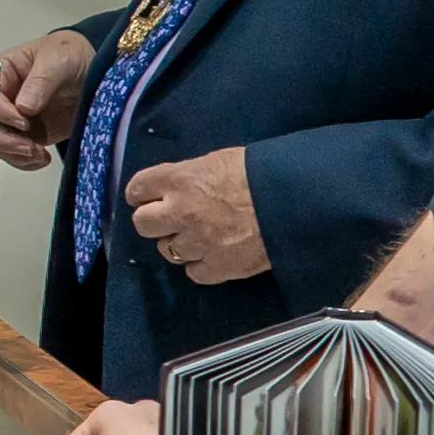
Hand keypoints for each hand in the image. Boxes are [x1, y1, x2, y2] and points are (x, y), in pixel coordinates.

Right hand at [0, 28, 100, 167]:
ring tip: (37, 153)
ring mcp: (17, 118)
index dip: (0, 112)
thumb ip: (41, 80)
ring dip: (16, 154)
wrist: (97, 71)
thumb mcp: (58, 59)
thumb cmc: (72, 55)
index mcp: (2, 73)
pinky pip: (19, 154)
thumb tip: (23, 105)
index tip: (21, 121)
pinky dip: (27, 161)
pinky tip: (41, 158)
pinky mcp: (32, 134)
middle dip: (6, 140)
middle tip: (28, 146)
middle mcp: (5, 97)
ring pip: (1, 143)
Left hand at [125, 148, 269, 282]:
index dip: (142, 193)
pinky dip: (200, 265)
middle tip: (169, 219)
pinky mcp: (219, 267)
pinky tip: (211, 255)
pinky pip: (194, 272)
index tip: (146, 196)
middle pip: (143, 224)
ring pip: (167, 251)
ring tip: (196, 237)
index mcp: (179, 180)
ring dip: (178, 243)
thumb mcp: (217, 161)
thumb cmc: (260, 172)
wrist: (296, 201)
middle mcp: (180, 212)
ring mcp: (198, 242)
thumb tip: (178, 185)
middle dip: (154, 221)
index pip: (137, 188)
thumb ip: (190, 175)